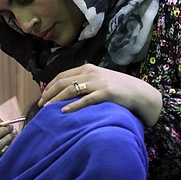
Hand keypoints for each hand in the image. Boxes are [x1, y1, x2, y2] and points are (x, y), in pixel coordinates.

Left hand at [37, 64, 162, 125]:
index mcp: (87, 68)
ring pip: (71, 90)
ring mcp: (98, 83)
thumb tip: (65, 91)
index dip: (50, 86)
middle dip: (49, 93)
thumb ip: (84, 81)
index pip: (62, 75)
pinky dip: (73, 105)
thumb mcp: (99, 79)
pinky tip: (64, 111)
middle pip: (63, 82)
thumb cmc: (117, 88)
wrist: (139, 92)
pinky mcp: (106, 93)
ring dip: (56, 99)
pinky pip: (85, 100)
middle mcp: (90, 73)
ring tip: (47, 108)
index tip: (42, 96)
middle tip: (41, 105)